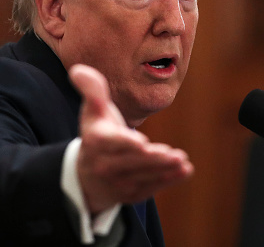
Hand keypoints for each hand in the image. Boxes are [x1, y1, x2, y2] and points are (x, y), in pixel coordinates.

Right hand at [69, 64, 193, 213]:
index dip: (126, 143)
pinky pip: (149, 188)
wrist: (86, 176)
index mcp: (95, 141)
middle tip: (174, 154)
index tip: (143, 142)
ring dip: (163, 170)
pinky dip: (168, 180)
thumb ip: (92, 90)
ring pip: (142, 176)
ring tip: (182, 162)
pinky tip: (184, 171)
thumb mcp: (92, 112)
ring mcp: (117, 182)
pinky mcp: (130, 194)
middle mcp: (103, 164)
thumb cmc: (96, 135)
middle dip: (153, 159)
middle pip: (131, 161)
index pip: (110, 142)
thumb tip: (78, 70)